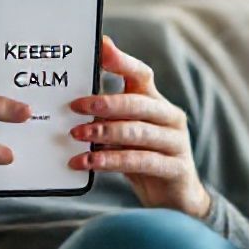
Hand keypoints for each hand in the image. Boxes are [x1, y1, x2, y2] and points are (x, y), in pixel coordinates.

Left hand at [68, 35, 211, 218]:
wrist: (174, 201)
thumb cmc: (143, 161)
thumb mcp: (125, 134)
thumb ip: (109, 116)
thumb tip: (73, 99)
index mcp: (156, 103)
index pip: (142, 74)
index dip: (122, 61)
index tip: (100, 48)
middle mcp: (170, 117)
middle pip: (138, 102)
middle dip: (105, 102)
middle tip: (75, 105)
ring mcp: (176, 143)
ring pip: (137, 132)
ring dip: (104, 132)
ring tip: (77, 135)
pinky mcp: (175, 168)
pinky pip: (140, 161)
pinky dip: (111, 161)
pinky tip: (87, 163)